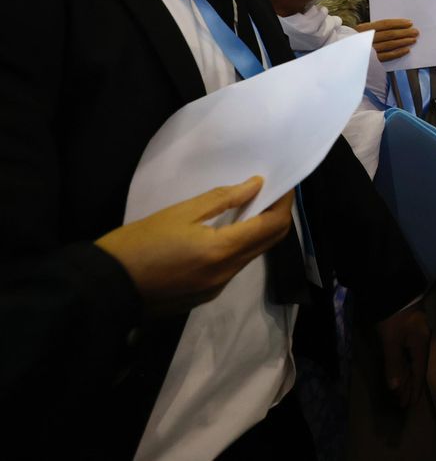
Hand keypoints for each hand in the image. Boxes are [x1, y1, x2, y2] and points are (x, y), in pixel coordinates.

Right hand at [94, 177, 293, 317]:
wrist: (105, 288)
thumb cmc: (138, 243)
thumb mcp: (179, 213)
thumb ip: (221, 199)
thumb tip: (255, 186)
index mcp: (223, 251)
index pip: (272, 226)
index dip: (284, 203)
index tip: (285, 184)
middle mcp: (226, 274)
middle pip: (268, 243)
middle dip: (276, 217)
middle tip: (272, 193)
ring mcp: (216, 289)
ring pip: (251, 256)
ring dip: (257, 233)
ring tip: (250, 208)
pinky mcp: (204, 296)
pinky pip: (232, 268)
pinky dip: (239, 248)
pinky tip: (227, 232)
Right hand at [357, 18, 417, 61]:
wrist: (342, 56)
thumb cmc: (354, 41)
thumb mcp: (361, 31)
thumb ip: (375, 28)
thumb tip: (395, 26)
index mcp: (363, 28)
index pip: (384, 24)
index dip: (398, 23)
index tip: (409, 23)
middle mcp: (366, 39)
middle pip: (389, 34)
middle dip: (404, 32)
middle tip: (416, 31)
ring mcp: (369, 50)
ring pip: (390, 45)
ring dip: (403, 42)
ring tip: (413, 40)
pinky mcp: (371, 61)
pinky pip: (388, 56)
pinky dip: (398, 53)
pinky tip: (407, 50)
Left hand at [375, 305, 429, 405]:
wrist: (394, 291)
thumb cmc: (393, 318)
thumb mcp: (391, 341)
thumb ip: (393, 364)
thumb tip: (395, 387)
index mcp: (421, 345)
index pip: (419, 372)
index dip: (415, 389)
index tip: (411, 404)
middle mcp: (423, 342)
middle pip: (418, 369)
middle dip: (411, 387)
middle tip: (404, 403)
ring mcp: (417, 336)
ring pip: (413, 362)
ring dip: (407, 378)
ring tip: (401, 392)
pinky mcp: (410, 332)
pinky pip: (410, 355)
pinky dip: (405, 367)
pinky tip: (401, 372)